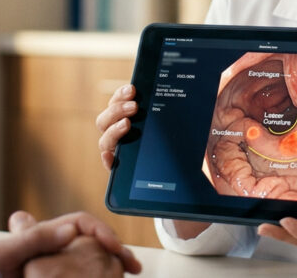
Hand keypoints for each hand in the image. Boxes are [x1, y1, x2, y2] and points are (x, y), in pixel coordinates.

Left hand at [0, 211, 141, 275]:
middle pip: (92, 242)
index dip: (99, 230)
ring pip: (93, 262)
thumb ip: (33, 239)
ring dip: (112, 265)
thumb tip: (70, 230)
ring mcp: (54, 270)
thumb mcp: (3, 255)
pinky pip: (86, 276)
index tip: (112, 245)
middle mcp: (50, 252)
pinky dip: (102, 276)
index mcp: (39, 237)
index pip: (79, 224)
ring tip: (127, 273)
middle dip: (115, 250)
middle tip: (131, 265)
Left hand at [95, 86, 208, 238]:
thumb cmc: (170, 180)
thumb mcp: (173, 189)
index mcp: (122, 165)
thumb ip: (175, 193)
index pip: (108, 153)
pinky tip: (134, 89)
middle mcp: (117, 147)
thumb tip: (191, 207)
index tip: (121, 140)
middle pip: (105, 132)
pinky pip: (117, 103)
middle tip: (132, 114)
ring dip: (118, 106)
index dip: (111, 146)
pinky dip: (122, 95)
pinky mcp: (125, 113)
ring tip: (134, 98)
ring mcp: (119, 129)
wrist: (170, 169)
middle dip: (116, 122)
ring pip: (108, 116)